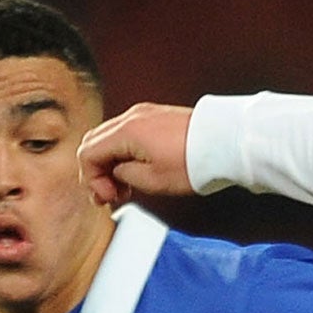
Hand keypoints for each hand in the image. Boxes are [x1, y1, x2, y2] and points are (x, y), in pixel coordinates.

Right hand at [78, 102, 195, 206]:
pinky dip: (124, 153)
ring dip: (110, 163)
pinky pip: (127, 134)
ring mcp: (144, 114)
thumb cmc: (194, 161)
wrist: (224, 143)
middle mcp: (131, 117)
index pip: (87, 153)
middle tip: (109, 195)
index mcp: (126, 131)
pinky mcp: (155, 117)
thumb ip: (124, 176)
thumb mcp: (152, 180)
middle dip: (97, 171)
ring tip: (125, 187)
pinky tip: (136, 171)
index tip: (106, 198)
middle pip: (94, 142)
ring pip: (110, 138)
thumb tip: (115, 174)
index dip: (92, 180)